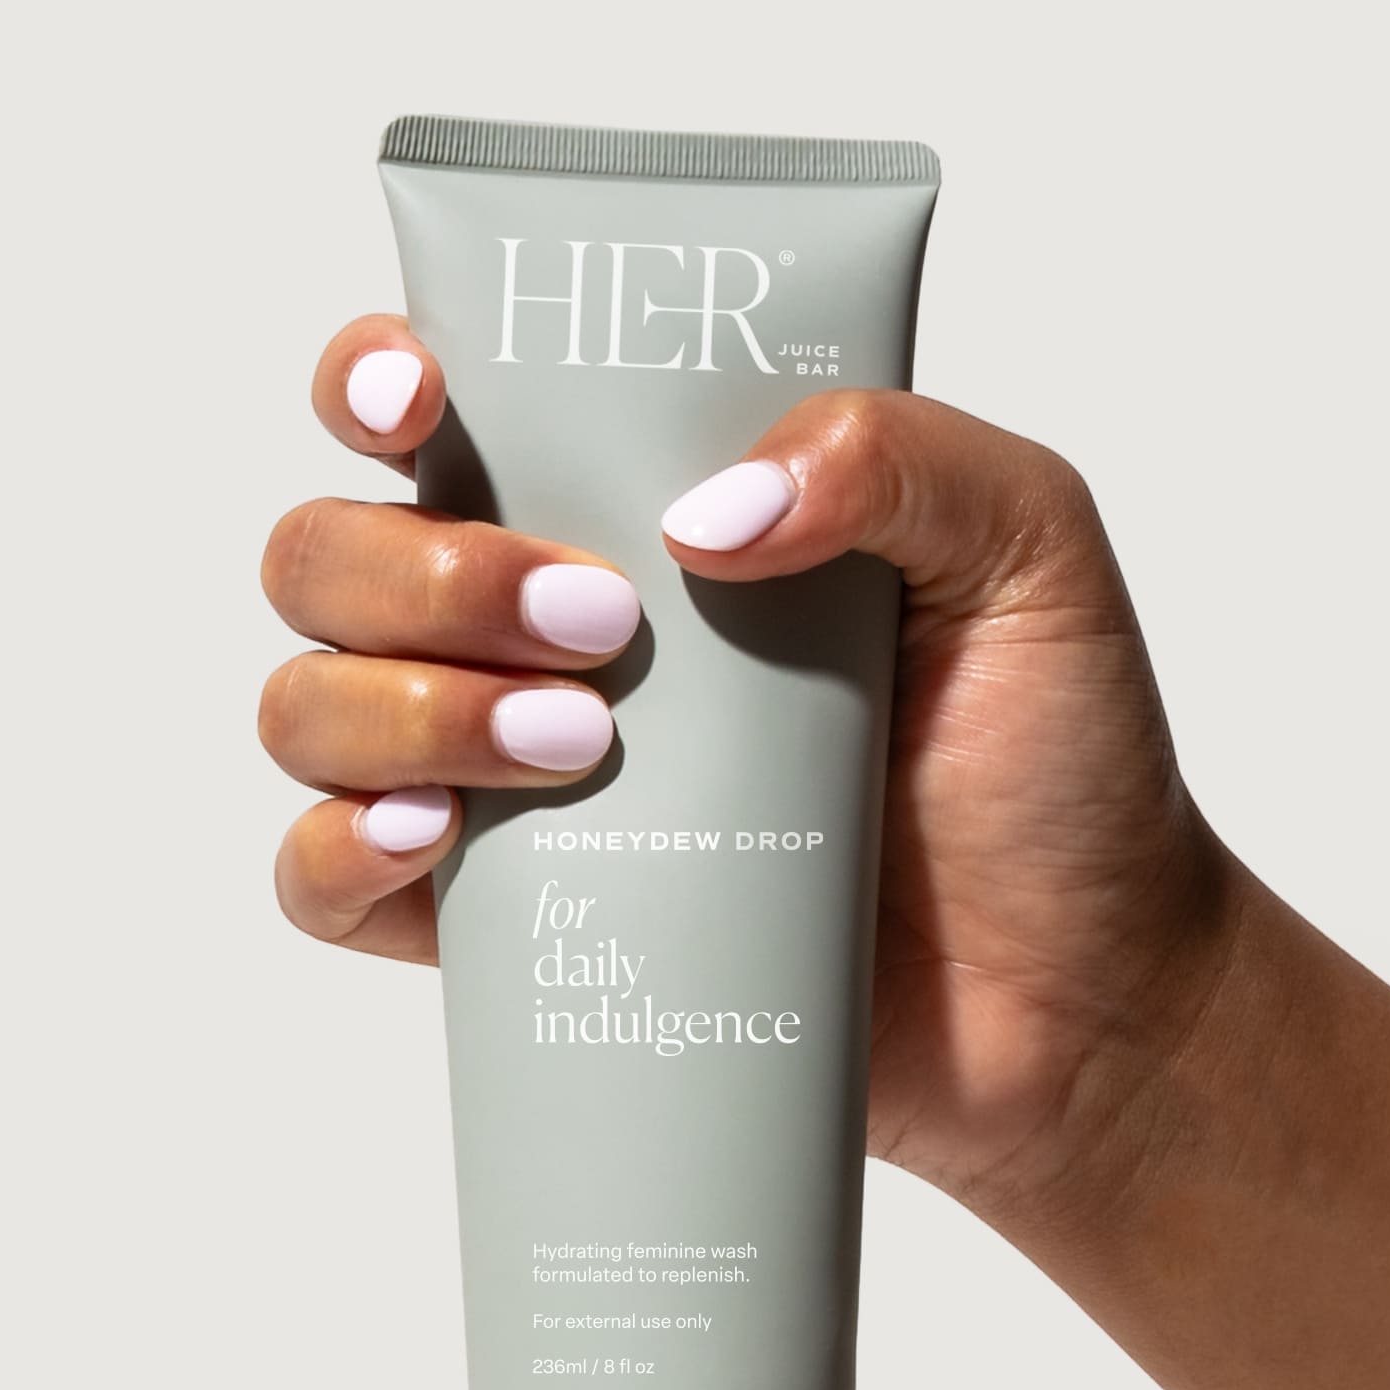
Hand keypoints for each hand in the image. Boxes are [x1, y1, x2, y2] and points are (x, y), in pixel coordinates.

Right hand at [260, 322, 1234, 1221]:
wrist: (1080, 1008)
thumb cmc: (1057, 775)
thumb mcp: (1032, 554)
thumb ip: (895, 457)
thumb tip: (704, 510)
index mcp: (639, 513)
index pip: (441, 412)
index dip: (373, 380)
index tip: (415, 395)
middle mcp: (541, 640)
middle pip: (331, 557)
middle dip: (419, 570)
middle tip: (596, 622)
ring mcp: (511, 793)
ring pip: (309, 709)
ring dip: (394, 704)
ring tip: (576, 746)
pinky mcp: (511, 943)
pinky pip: (325, 890)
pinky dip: (333, 852)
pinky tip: (431, 836)